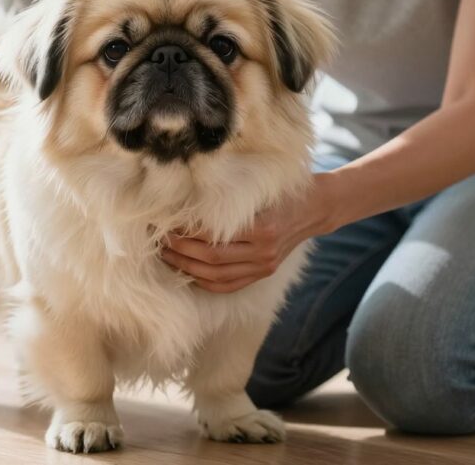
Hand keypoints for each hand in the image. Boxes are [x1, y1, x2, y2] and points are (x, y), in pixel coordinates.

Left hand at [161, 174, 339, 292]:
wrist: (316, 207)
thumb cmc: (283, 191)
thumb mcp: (259, 188)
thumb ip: (228, 198)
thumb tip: (185, 200)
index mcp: (263, 227)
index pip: (212, 235)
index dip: (184, 231)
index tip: (165, 221)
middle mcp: (263, 251)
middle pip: (210, 258)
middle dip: (178, 249)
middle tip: (158, 237)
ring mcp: (264, 266)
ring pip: (215, 275)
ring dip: (185, 266)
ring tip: (165, 254)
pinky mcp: (263, 274)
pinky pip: (228, 285)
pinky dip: (203, 281)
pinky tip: (186, 271)